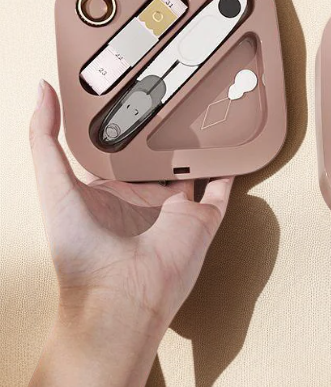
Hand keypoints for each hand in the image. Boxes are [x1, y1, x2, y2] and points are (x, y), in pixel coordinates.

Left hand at [30, 80, 232, 331]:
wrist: (119, 298)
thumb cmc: (80, 251)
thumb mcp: (54, 185)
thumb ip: (45, 139)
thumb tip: (42, 88)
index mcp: (107, 193)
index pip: (114, 152)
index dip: (118, 125)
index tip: (124, 94)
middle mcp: (141, 201)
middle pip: (154, 160)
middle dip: (161, 134)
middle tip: (169, 97)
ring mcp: (173, 209)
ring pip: (189, 170)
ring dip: (196, 148)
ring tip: (202, 116)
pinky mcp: (201, 219)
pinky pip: (221, 189)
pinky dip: (229, 170)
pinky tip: (232, 150)